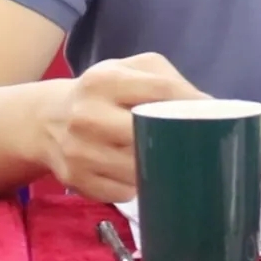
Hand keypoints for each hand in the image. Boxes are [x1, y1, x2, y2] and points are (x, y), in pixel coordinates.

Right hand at [41, 51, 206, 202]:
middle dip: (175, 138)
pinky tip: (142, 171)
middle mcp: (87, 115)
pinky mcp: (77, 181)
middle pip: (147, 133)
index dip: (191, 102)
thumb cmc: (102, 92)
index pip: (159, 91)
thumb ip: (165, 79)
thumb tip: (206, 105)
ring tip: (170, 157)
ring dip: (159, 165)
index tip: (212, 113)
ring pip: (137, 168)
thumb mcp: (127, 70)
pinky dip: (138, 184)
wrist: (47, 120)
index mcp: (103, 80)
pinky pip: (123, 191)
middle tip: (195, 141)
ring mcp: (79, 152)